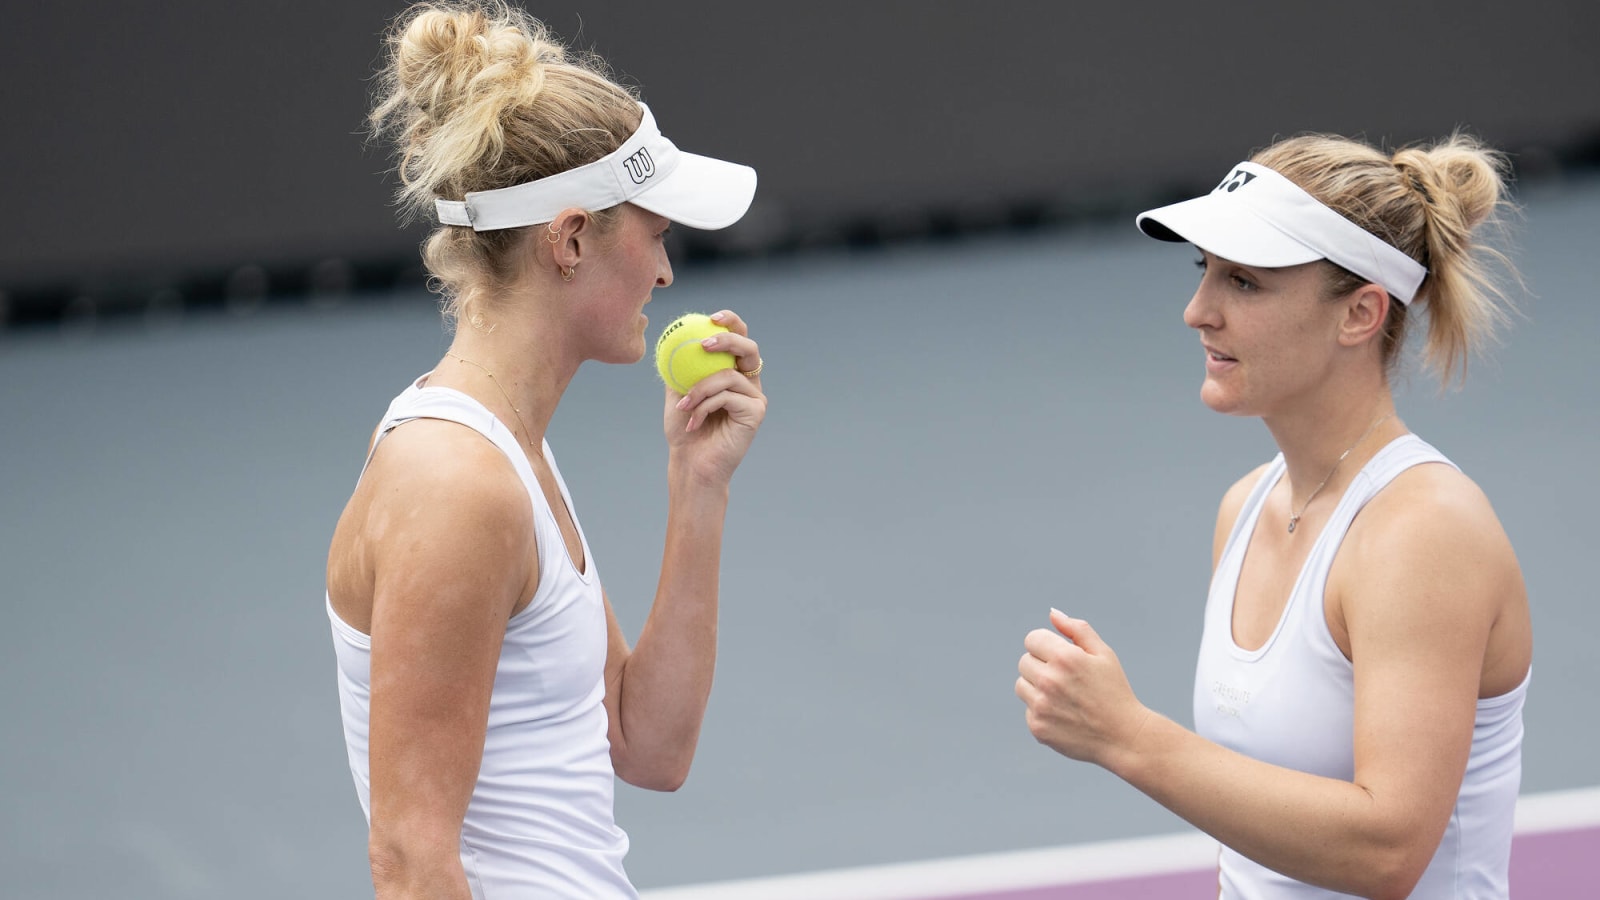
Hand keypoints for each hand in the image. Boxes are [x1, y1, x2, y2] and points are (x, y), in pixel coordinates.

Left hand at [662, 309, 765, 482]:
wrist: (690, 463)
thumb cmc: (684, 430)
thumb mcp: (677, 391)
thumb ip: (680, 366)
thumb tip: (672, 337)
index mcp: (733, 373)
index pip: (739, 339)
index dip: (731, 322)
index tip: (711, 317)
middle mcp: (748, 383)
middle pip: (749, 348)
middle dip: (728, 339)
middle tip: (704, 344)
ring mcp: (755, 398)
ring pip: (729, 376)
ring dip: (700, 389)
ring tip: (684, 405)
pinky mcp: (756, 413)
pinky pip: (728, 396)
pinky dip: (705, 405)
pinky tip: (694, 421)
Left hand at [1016, 609, 1151, 766]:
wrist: (1123, 737)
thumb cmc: (1114, 691)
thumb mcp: (1103, 654)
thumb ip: (1077, 629)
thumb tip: (1052, 613)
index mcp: (1065, 657)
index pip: (1032, 639)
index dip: (1046, 646)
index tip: (1060, 657)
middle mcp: (1050, 680)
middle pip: (1024, 661)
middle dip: (1041, 665)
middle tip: (1065, 679)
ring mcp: (1041, 705)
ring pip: (1021, 685)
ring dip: (1037, 687)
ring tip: (1064, 697)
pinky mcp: (1037, 727)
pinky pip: (1028, 709)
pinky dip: (1042, 711)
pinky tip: (1064, 715)